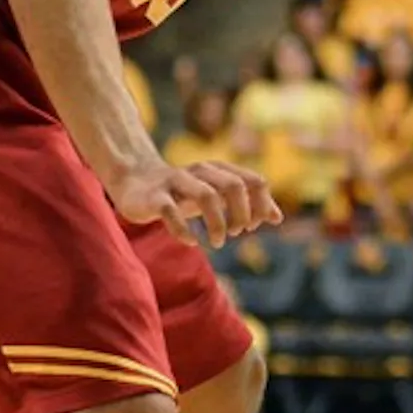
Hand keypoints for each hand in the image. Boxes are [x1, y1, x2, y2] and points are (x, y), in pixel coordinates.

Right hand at [108, 158, 282, 247]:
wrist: (135, 182)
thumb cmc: (184, 192)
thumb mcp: (218, 196)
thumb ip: (248, 204)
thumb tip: (278, 218)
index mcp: (219, 170)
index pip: (254, 181)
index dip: (260, 205)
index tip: (252, 227)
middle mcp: (201, 171)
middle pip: (233, 186)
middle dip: (241, 213)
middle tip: (237, 234)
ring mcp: (176, 182)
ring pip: (206, 195)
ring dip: (218, 223)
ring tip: (219, 242)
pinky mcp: (155, 197)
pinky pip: (171, 211)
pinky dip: (184, 229)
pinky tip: (192, 241)